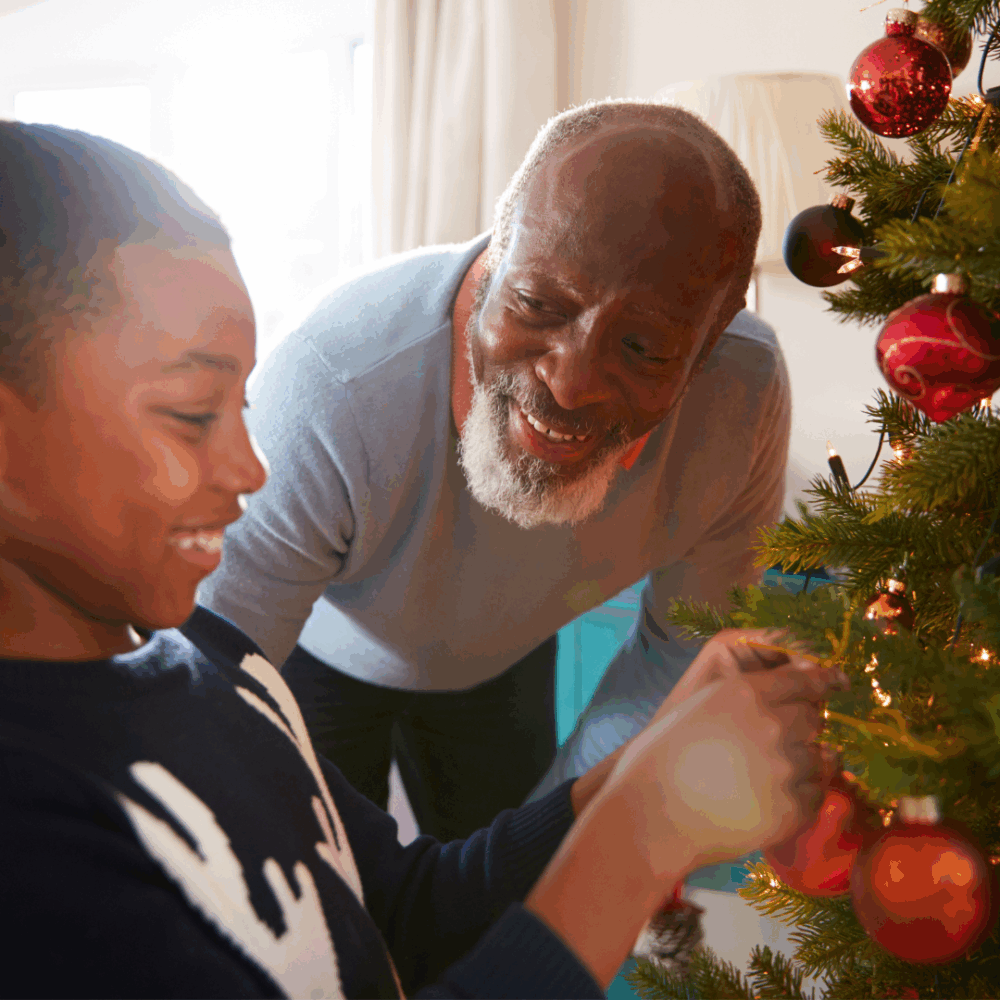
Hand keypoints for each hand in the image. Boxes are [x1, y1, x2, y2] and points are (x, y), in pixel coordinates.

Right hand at [527, 631, 844, 988]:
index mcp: (746, 693)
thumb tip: (785, 702)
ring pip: (820, 758)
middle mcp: (772, 724)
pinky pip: (815, 797)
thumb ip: (743, 699)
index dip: (823, 681)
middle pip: (815, 718)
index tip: (836, 682)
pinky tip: (775, 799)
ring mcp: (784, 769)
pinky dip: (803, 796)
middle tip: (781, 741)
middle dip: (804, 726)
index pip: (805, 679)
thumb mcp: (698, 708)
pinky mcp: (790, 810)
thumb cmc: (660, 757)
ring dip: (805, 763)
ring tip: (775, 774)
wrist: (649, 814)